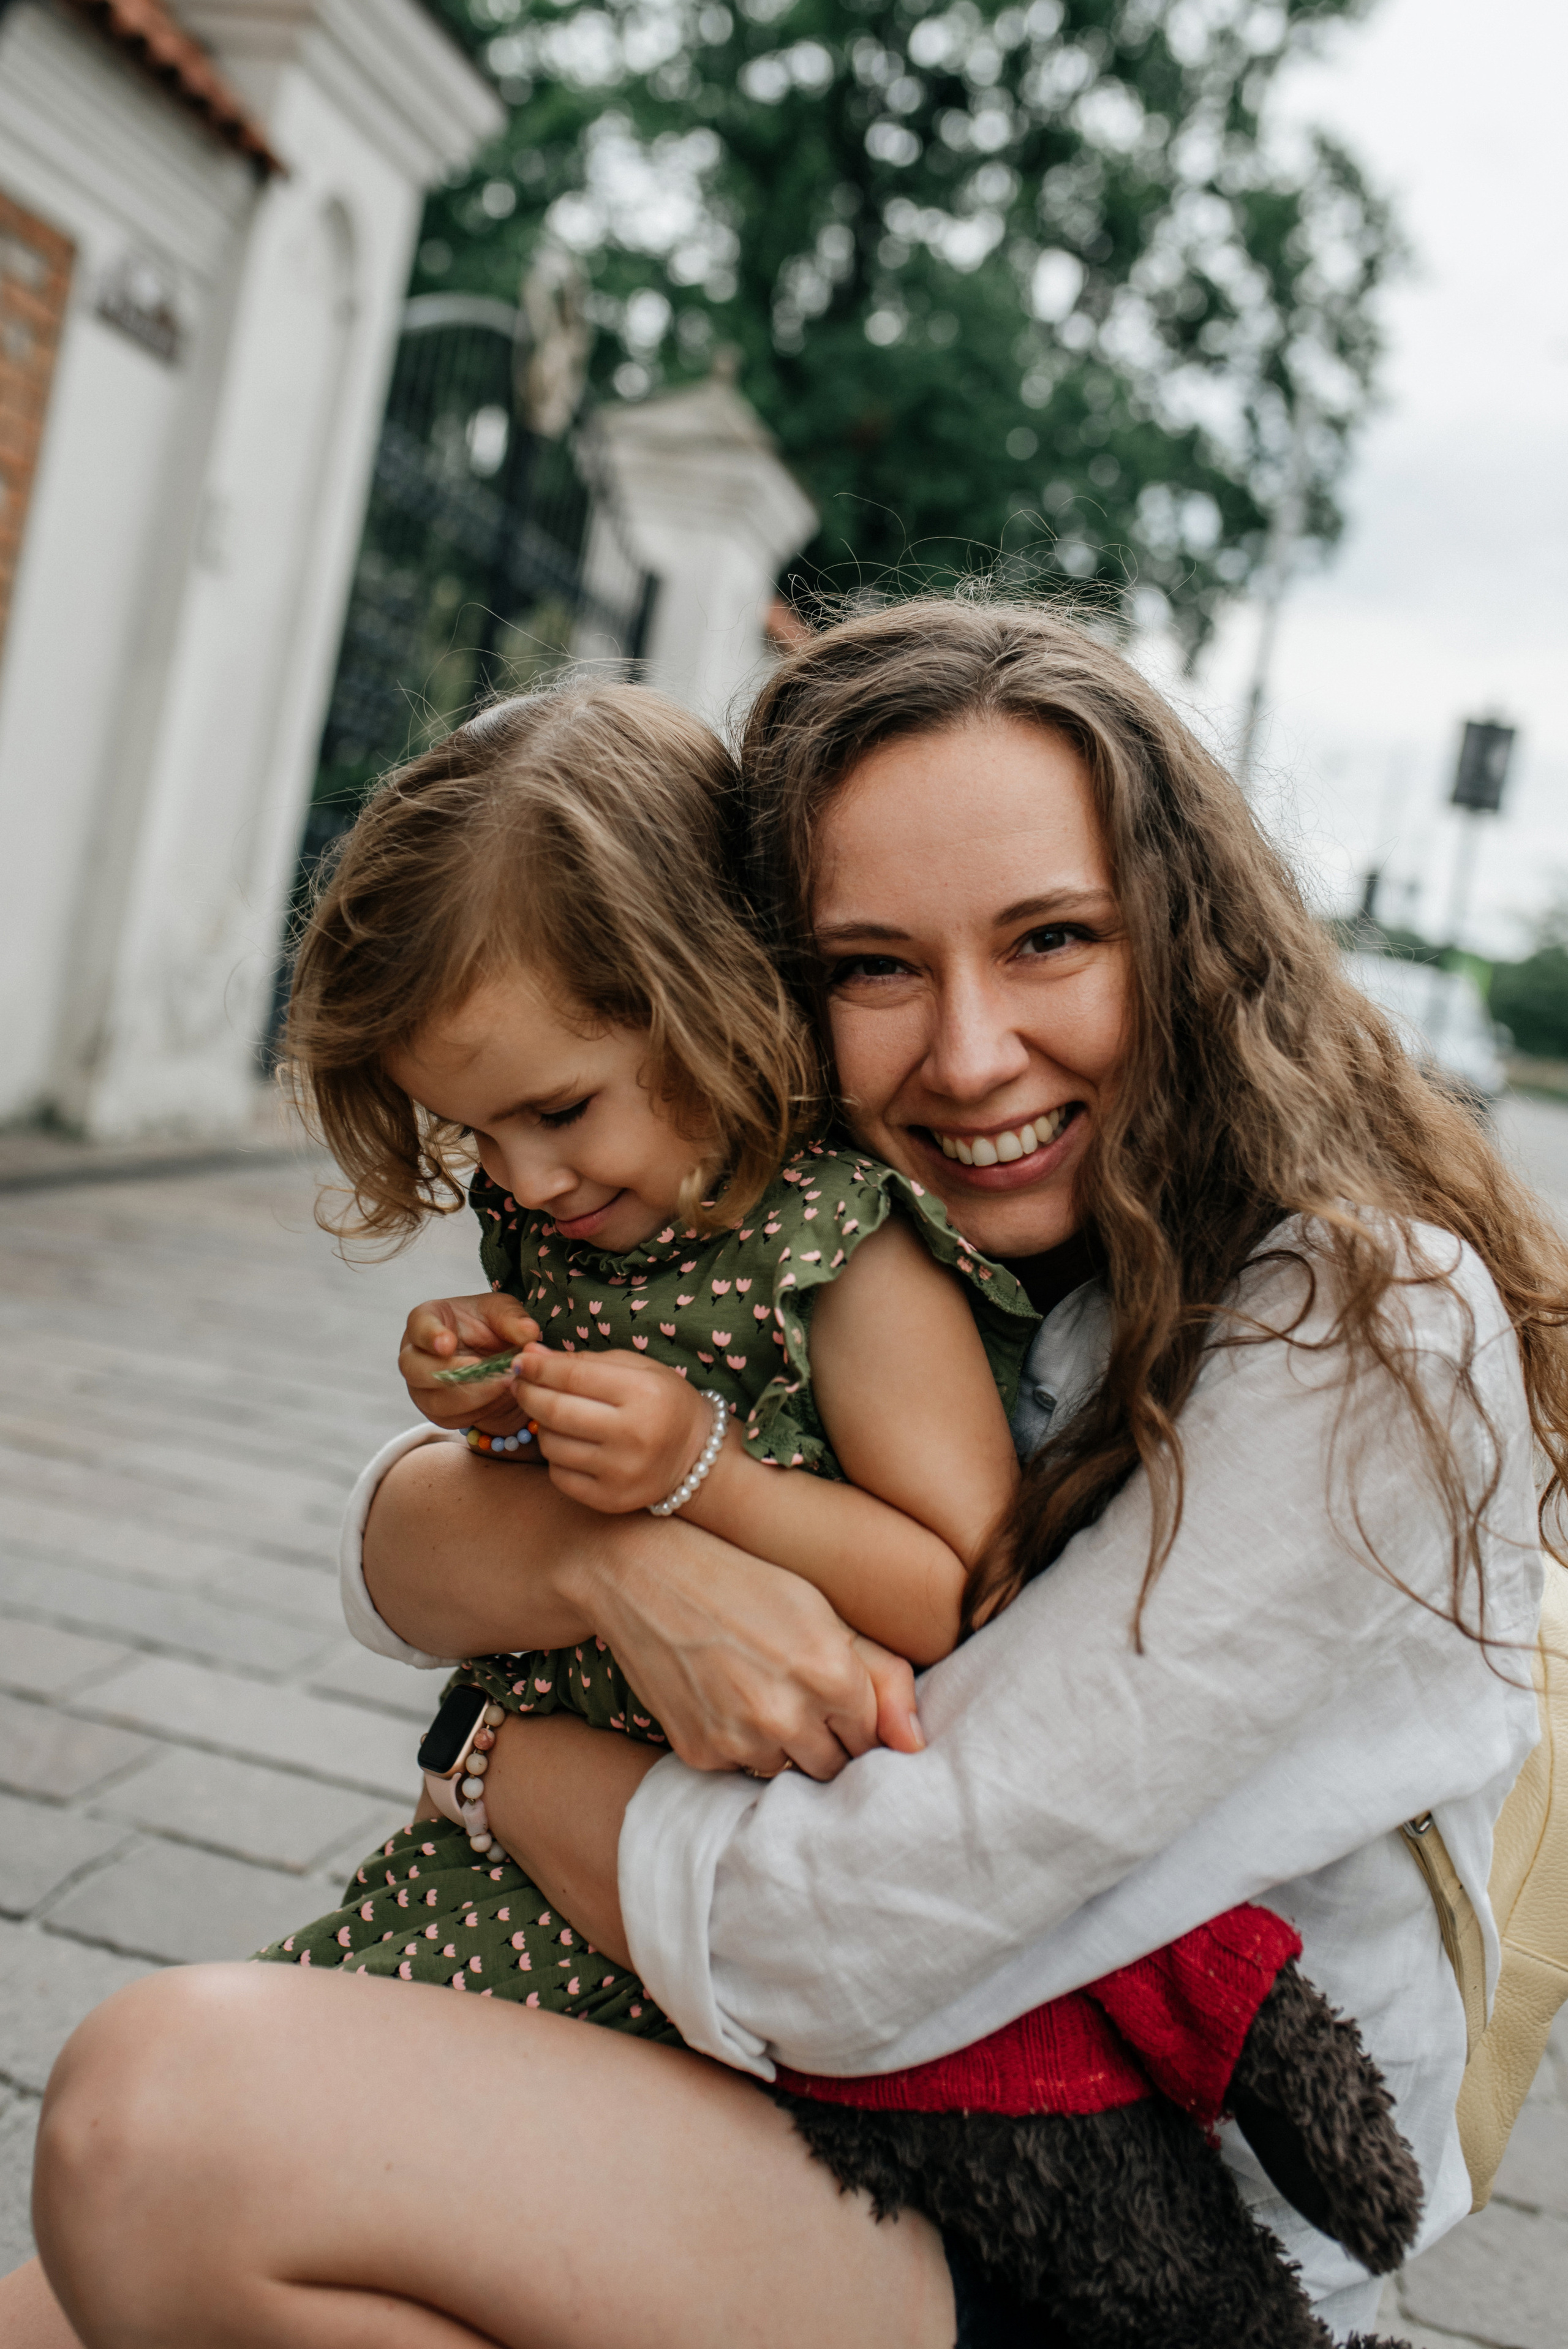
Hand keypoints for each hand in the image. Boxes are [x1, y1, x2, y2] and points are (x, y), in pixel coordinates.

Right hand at [399, 1294, 539, 1431]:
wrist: (496, 1360)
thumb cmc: (490, 1326)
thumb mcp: (504, 1313)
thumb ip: (513, 1319)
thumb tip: (528, 1332)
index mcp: (426, 1320)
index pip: (418, 1326)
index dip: (430, 1335)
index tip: (448, 1344)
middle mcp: (415, 1354)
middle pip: (414, 1368)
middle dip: (450, 1370)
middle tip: (482, 1367)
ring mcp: (421, 1386)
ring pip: (433, 1399)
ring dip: (471, 1394)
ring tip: (503, 1383)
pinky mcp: (437, 1411)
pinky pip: (450, 1418)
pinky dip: (476, 1410)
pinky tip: (497, 1397)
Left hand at [513, 1344, 715, 1512]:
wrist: (696, 1455)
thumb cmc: (662, 1401)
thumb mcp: (636, 1369)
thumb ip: (583, 1361)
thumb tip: (530, 1358)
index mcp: (644, 1394)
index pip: (573, 1377)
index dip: (539, 1368)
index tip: (520, 1361)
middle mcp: (633, 1435)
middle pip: (556, 1411)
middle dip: (528, 1394)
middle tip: (519, 1384)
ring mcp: (621, 1472)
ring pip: (552, 1445)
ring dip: (542, 1426)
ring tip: (553, 1415)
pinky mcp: (610, 1499)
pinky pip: (559, 1475)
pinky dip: (555, 1456)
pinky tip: (570, 1443)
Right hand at [561, 1514, 925, 1778]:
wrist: (643, 1575)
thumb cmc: (742, 1582)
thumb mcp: (821, 1610)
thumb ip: (882, 1674)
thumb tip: (916, 1743)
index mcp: (831, 1674)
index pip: (873, 1737)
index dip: (857, 1715)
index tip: (836, 1694)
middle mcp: (788, 1716)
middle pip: (834, 1765)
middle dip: (826, 1738)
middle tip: (796, 1694)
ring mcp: (740, 1739)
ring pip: (787, 1771)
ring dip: (782, 1744)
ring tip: (755, 1691)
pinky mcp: (700, 1753)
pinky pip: (739, 1767)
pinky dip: (738, 1743)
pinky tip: (722, 1698)